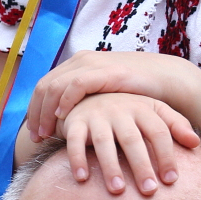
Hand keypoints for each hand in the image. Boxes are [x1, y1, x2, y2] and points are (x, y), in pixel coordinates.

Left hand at [27, 51, 200, 141]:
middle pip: (44, 86)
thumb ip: (85, 100)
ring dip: (46, 112)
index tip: (35, 134)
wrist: (165, 78)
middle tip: (36, 138)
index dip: (35, 110)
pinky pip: (77, 85)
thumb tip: (65, 121)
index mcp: (78, 64)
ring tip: (45, 133)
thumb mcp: (103, 93)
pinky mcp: (106, 71)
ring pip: (55, 86)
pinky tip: (62, 117)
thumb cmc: (135, 91)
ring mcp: (93, 64)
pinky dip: (65, 101)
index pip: (45, 85)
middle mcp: (81, 60)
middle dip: (36, 114)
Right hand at [59, 92, 200, 194]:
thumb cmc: (128, 111)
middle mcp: (120, 109)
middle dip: (141, 166)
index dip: (166, 155)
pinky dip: (76, 159)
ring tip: (118, 191)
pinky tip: (83, 179)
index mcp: (142, 108)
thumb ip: (175, 125)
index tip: (171, 180)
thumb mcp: (153, 111)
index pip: (159, 132)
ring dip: (110, 166)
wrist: (88, 94)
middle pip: (133, 139)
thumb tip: (197, 143)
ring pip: (103, 142)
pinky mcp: (75, 122)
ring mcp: (96, 115)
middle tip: (149, 192)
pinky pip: (74, 140)